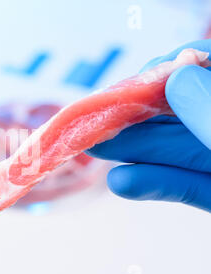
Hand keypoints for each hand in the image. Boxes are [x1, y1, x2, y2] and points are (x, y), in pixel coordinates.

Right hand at [87, 39, 210, 211]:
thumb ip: (209, 109)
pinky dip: (153, 184)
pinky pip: (185, 186)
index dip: (169, 69)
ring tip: (93, 148)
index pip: (202, 69)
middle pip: (177, 113)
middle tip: (93, 120)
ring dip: (132, 151)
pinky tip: (122, 182)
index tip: (140, 79)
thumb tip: (175, 77)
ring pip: (174, 150)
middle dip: (133, 116)